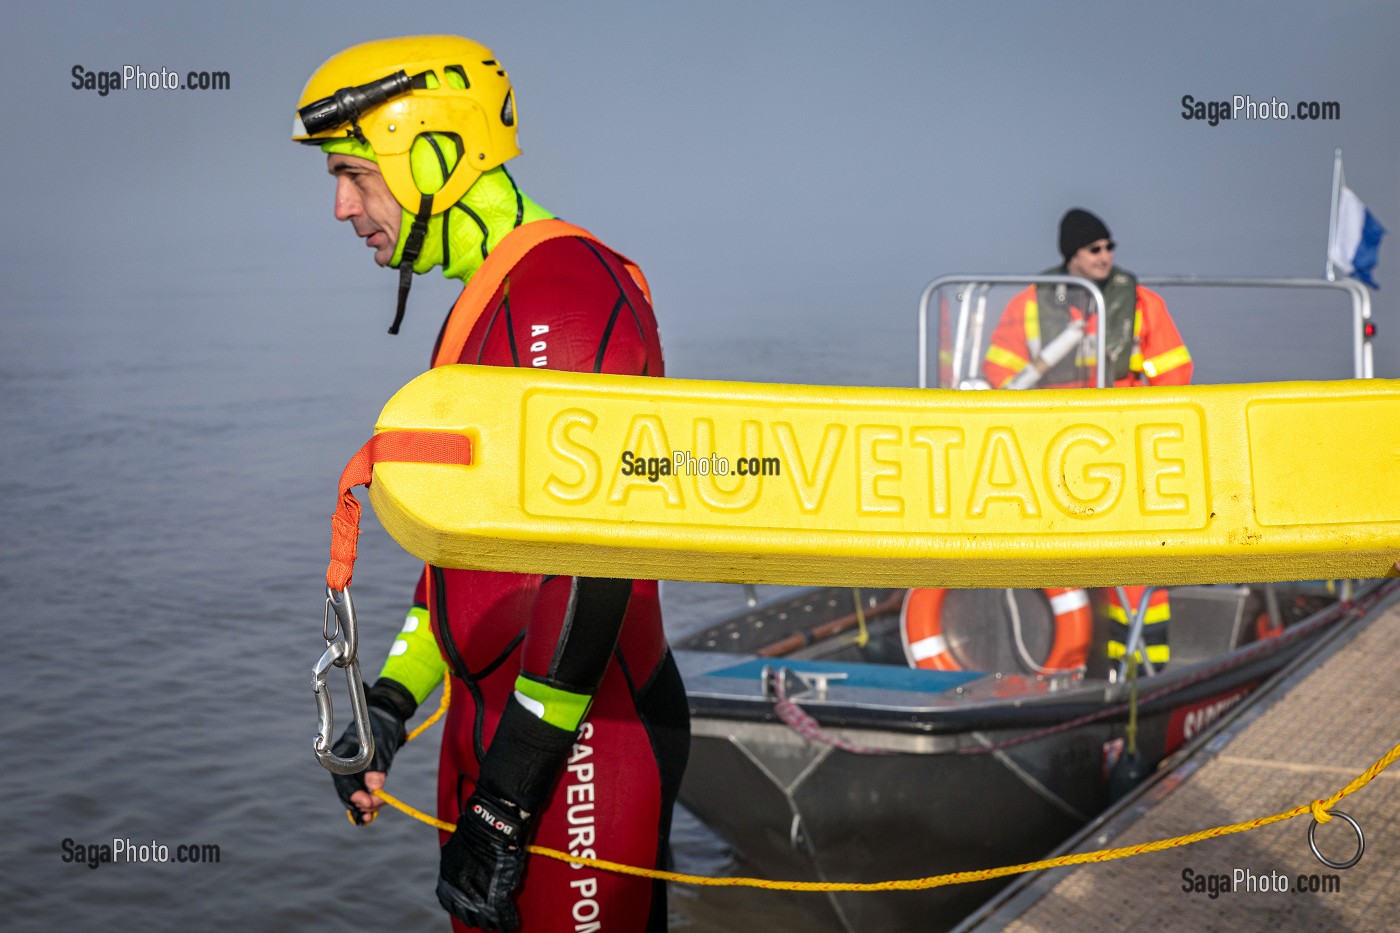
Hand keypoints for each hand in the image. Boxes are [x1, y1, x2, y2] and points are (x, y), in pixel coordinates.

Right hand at [330, 679, 413, 824]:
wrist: (389, 715)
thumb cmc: (383, 726)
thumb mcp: (382, 744)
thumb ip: (378, 765)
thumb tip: (375, 786)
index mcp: (343, 753)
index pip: (343, 780)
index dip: (353, 794)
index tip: (367, 802)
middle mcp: (344, 763)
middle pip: (345, 789)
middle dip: (359, 802)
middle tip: (374, 808)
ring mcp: (352, 768)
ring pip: (353, 792)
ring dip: (362, 805)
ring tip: (372, 814)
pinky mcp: (362, 773)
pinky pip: (360, 790)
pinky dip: (365, 802)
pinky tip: (370, 814)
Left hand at [436, 788, 531, 931]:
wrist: (491, 825)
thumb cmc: (478, 830)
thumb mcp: (459, 847)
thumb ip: (459, 864)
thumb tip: (462, 865)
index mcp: (447, 879)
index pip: (451, 904)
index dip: (462, 907)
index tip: (471, 908)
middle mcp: (457, 892)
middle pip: (467, 915)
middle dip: (476, 917)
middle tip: (486, 917)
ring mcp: (476, 897)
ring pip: (484, 920)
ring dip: (492, 922)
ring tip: (500, 922)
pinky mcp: (496, 898)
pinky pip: (502, 917)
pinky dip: (507, 921)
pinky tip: (511, 923)